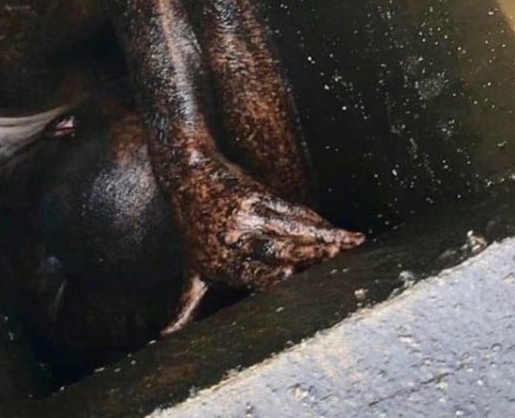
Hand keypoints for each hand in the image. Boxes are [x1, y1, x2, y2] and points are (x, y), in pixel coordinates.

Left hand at [163, 156, 364, 333]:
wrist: (189, 176)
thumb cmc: (194, 231)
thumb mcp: (191, 269)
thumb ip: (186, 307)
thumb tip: (164, 338)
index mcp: (220, 261)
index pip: (249, 272)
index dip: (269, 274)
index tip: (289, 274)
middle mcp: (233, 237)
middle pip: (274, 248)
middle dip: (305, 253)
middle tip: (335, 258)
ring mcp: (247, 214)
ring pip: (290, 228)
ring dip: (322, 237)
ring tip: (350, 246)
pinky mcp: (260, 195)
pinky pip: (294, 212)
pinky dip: (320, 224)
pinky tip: (343, 234)